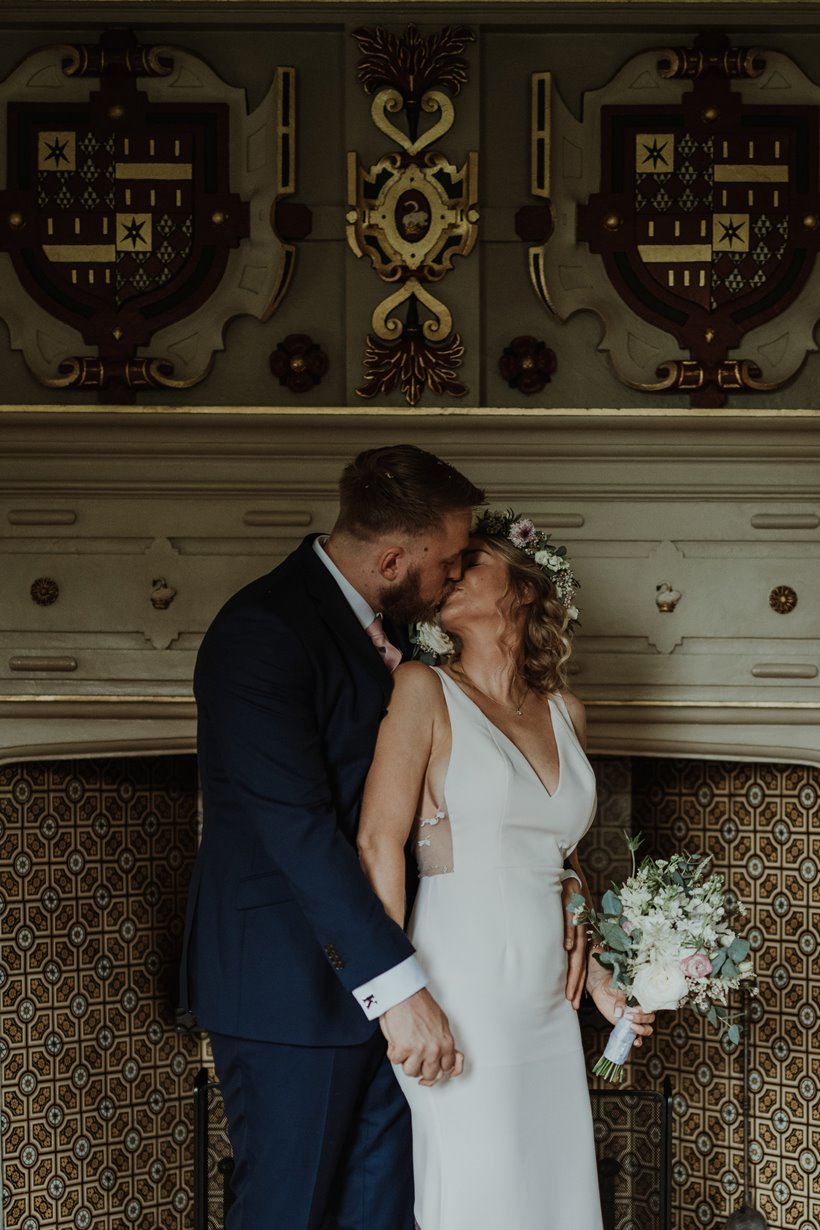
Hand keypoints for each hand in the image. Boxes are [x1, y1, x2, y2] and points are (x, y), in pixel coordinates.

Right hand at [380, 988, 464, 1084]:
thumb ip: (443, 1041)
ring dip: (405, 1060)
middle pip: (430, 1075)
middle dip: (421, 1066)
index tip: (432, 1067)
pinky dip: (393, 1051)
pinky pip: (395, 1061)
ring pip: (411, 1072)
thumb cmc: (419, 1003)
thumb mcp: (441, 1022)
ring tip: (405, 1045)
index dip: (437, 1067)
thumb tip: (445, 1056)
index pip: (448, 1068)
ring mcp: (420, 1051)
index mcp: (447, 1042)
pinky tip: (396, 1039)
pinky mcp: (403, 1049)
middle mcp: (435, 1049)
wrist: (405, 994)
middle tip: (415, 1056)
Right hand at [562, 876, 586, 1009]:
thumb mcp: (568, 923)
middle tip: (571, 1002)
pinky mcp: (571, 907)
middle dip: (575, 984)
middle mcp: (580, 934)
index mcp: (580, 939)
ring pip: (576, 948)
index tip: (573, 1002)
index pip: (580, 966)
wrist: (569, 878)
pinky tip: (566, 948)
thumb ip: (566, 940)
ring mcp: (576, 921)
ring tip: (569, 983)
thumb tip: (560, 956)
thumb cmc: (567, 902)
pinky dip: (569, 935)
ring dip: (574, 967)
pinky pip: (570, 923)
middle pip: (579, 963)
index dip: (577, 984)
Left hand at [587, 963, 654, 1044]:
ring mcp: (636, 1020)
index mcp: (643, 1000)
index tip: (635, 1009)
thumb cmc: (613, 986)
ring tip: (631, 1027)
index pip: (650, 1008)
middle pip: (650, 1019)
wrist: (603, 989)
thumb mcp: (618, 991)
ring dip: (641, 1030)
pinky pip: (638, 1037)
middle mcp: (641, 1011)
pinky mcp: (629, 1028)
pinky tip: (635, 1042)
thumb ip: (620, 1001)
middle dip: (641, 1019)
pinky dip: (638, 1041)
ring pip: (647, 1029)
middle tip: (628, 1016)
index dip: (645, 1011)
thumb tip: (619, 1013)